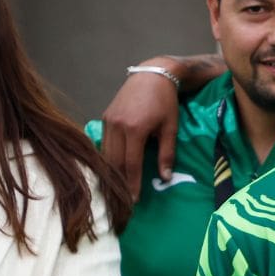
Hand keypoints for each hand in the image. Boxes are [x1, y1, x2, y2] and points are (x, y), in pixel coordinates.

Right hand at [101, 57, 181, 199]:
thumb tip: (165, 177)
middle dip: (118, 182)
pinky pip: (104, 143)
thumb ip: (167, 154)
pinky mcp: (105, 117)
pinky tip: (111, 170)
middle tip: (123, 200)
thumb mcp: (171, 128)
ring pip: (105, 153)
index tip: (134, 200)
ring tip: (117, 189)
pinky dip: (107, 158)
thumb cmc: (166, 102)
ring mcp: (108, 120)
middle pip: (114, 161)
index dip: (132, 183)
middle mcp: (117, 125)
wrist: (152, 75)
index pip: (130, 163)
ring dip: (110, 172)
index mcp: (135, 129)